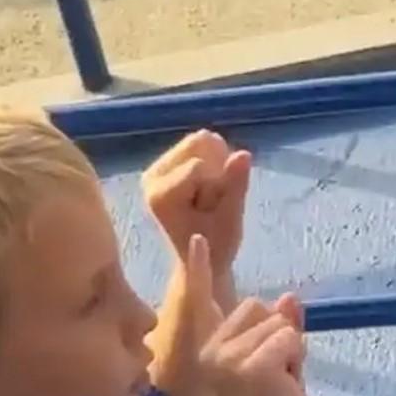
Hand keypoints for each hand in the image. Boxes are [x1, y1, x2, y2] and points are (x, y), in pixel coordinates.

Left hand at [142, 130, 251, 275]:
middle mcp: (151, 177)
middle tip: (211, 201)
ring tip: (210, 195)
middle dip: (217, 168)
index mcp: (160, 195)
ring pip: (203, 139)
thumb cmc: (216, 245)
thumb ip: (235, 187)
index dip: (217, 185)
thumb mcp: (230, 220)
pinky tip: (209, 186)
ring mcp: (157, 167)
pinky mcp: (167, 161)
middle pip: (199, 143)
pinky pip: (203, 141)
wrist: (202, 256)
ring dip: (217, 164)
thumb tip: (244, 153)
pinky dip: (215, 159)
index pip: (198, 167)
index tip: (211, 212)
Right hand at [189, 234, 320, 395]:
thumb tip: (288, 297)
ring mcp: (226, 358)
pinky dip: (298, 358)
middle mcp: (210, 352)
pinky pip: (289, 336)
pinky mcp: (249, 365)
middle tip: (277, 374)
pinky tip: (288, 385)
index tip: (198, 239)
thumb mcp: (279, 362)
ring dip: (291, 349)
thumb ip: (279, 329)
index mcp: (210, 351)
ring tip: (283, 383)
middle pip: (257, 306)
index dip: (198, 270)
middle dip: (278, 333)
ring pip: (278, 322)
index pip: (203, 302)